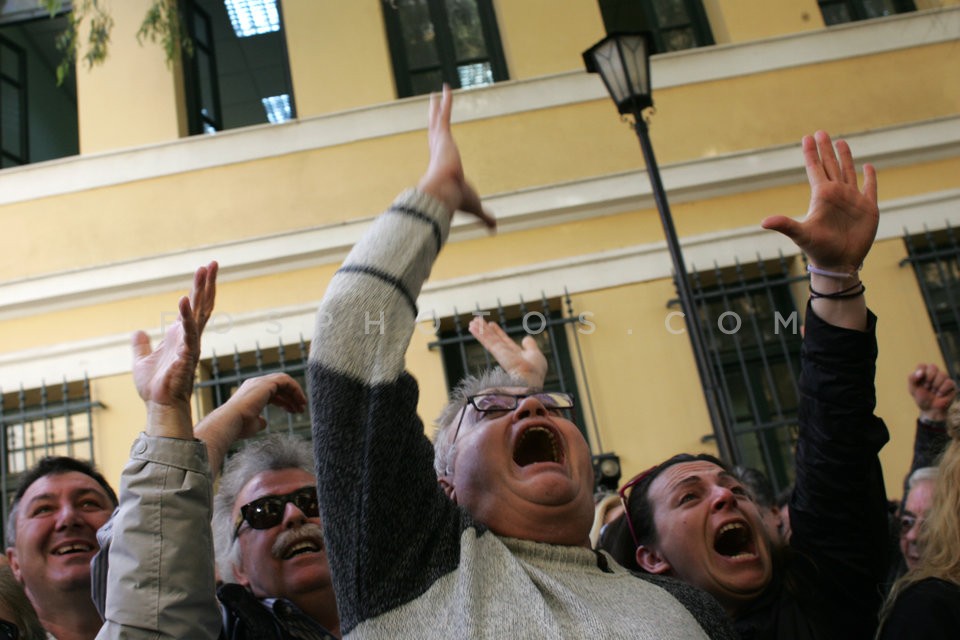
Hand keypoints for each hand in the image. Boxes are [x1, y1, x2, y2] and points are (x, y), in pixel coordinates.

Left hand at [131, 261, 217, 437]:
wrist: (158, 405)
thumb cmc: (154, 386)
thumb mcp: (141, 360)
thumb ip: (141, 344)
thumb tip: (138, 331)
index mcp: (182, 336)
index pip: (196, 308)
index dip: (201, 289)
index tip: (205, 270)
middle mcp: (190, 337)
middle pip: (203, 304)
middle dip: (207, 283)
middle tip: (213, 262)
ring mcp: (191, 344)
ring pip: (200, 312)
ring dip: (202, 291)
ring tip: (204, 270)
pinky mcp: (186, 354)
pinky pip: (188, 331)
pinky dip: (185, 315)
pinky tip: (183, 299)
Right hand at [195, 372, 306, 476]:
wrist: (230, 422)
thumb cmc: (239, 427)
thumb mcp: (251, 424)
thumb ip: (259, 421)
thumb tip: (264, 422)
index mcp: (251, 393)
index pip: (272, 393)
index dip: (284, 401)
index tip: (293, 411)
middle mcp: (255, 384)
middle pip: (279, 387)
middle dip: (291, 397)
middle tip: (301, 409)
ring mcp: (260, 382)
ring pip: (284, 382)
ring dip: (295, 393)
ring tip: (302, 406)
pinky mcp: (266, 383)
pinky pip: (286, 381)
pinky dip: (295, 389)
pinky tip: (300, 401)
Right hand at [417, 84, 495, 228]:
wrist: (445, 195)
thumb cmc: (457, 202)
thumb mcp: (475, 206)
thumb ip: (485, 216)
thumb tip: (495, 230)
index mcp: (443, 165)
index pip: (440, 149)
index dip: (439, 141)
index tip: (438, 134)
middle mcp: (438, 151)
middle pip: (435, 130)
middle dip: (434, 118)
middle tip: (433, 106)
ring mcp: (439, 142)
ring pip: (438, 119)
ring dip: (438, 106)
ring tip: (439, 93)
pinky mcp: (443, 136)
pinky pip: (444, 113)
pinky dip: (446, 101)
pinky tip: (447, 88)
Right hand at [469, 317, 547, 386]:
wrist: (530, 379)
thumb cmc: (535, 371)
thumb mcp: (535, 354)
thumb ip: (531, 346)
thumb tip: (526, 338)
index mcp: (515, 355)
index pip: (504, 341)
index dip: (498, 332)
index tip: (492, 324)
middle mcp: (505, 354)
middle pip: (494, 339)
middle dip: (486, 330)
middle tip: (477, 321)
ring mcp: (501, 353)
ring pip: (489, 339)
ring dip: (480, 330)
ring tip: (472, 321)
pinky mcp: (497, 352)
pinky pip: (488, 341)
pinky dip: (480, 334)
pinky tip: (472, 327)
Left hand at [761, 131, 877, 273]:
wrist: (840, 264)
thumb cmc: (819, 250)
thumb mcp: (801, 235)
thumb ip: (785, 225)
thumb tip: (763, 222)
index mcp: (822, 196)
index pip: (815, 168)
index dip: (811, 153)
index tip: (807, 137)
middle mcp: (837, 194)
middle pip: (830, 165)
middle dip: (826, 149)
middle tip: (821, 132)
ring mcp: (852, 200)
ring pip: (848, 172)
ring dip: (845, 157)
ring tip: (841, 141)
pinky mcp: (868, 208)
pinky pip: (870, 188)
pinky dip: (870, 177)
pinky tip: (868, 166)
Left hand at [908, 363, 955, 422]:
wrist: (930, 409)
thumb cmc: (921, 397)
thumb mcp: (912, 388)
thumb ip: (912, 378)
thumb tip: (921, 372)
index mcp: (924, 372)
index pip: (922, 365)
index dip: (920, 374)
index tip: (919, 383)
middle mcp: (935, 373)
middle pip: (933, 367)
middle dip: (928, 379)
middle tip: (927, 387)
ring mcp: (944, 378)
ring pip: (942, 374)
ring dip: (935, 385)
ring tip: (933, 392)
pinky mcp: (952, 385)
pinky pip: (949, 382)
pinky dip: (942, 390)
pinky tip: (939, 395)